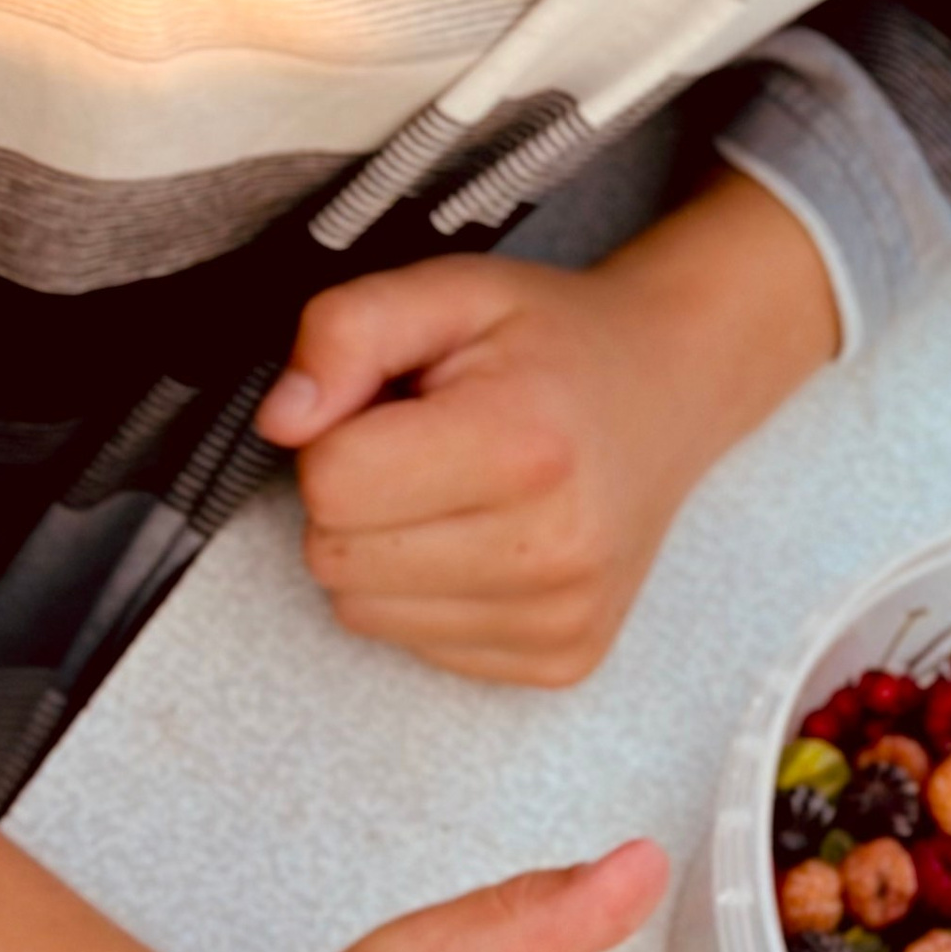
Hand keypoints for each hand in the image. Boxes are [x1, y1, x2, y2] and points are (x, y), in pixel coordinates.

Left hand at [257, 168, 838, 686]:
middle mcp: (554, 549)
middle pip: (336, 558)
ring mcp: (562, 618)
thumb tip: (281, 421)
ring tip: (459, 488)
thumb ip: (347, 330)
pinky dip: (426, 591)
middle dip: (355, 495)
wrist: (668, 389)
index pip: (331, 484)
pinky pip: (414, 645)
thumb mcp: (450, 290)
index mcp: (524, 445)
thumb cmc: (551, 339)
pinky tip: (487, 535)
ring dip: (384, 550)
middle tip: (429, 445)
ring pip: (361, 612)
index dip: (338, 434)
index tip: (398, 406)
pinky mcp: (561, 661)